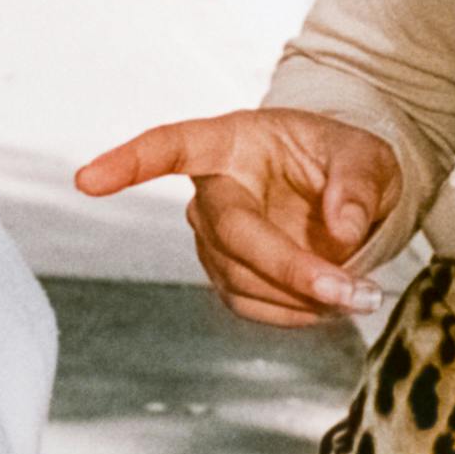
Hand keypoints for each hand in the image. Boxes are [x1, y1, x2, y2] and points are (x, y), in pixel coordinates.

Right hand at [76, 110, 398, 326]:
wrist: (342, 189)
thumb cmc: (343, 159)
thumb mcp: (367, 156)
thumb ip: (357, 184)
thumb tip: (342, 230)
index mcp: (231, 141)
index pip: (171, 146)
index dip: (130, 163)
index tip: (87, 180)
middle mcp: (212, 190)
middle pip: (233, 234)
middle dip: (290, 267)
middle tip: (352, 292)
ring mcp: (213, 237)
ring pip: (243, 278)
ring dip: (303, 296)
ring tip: (360, 293)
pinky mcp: (226, 274)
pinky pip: (251, 304)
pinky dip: (295, 311)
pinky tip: (330, 302)